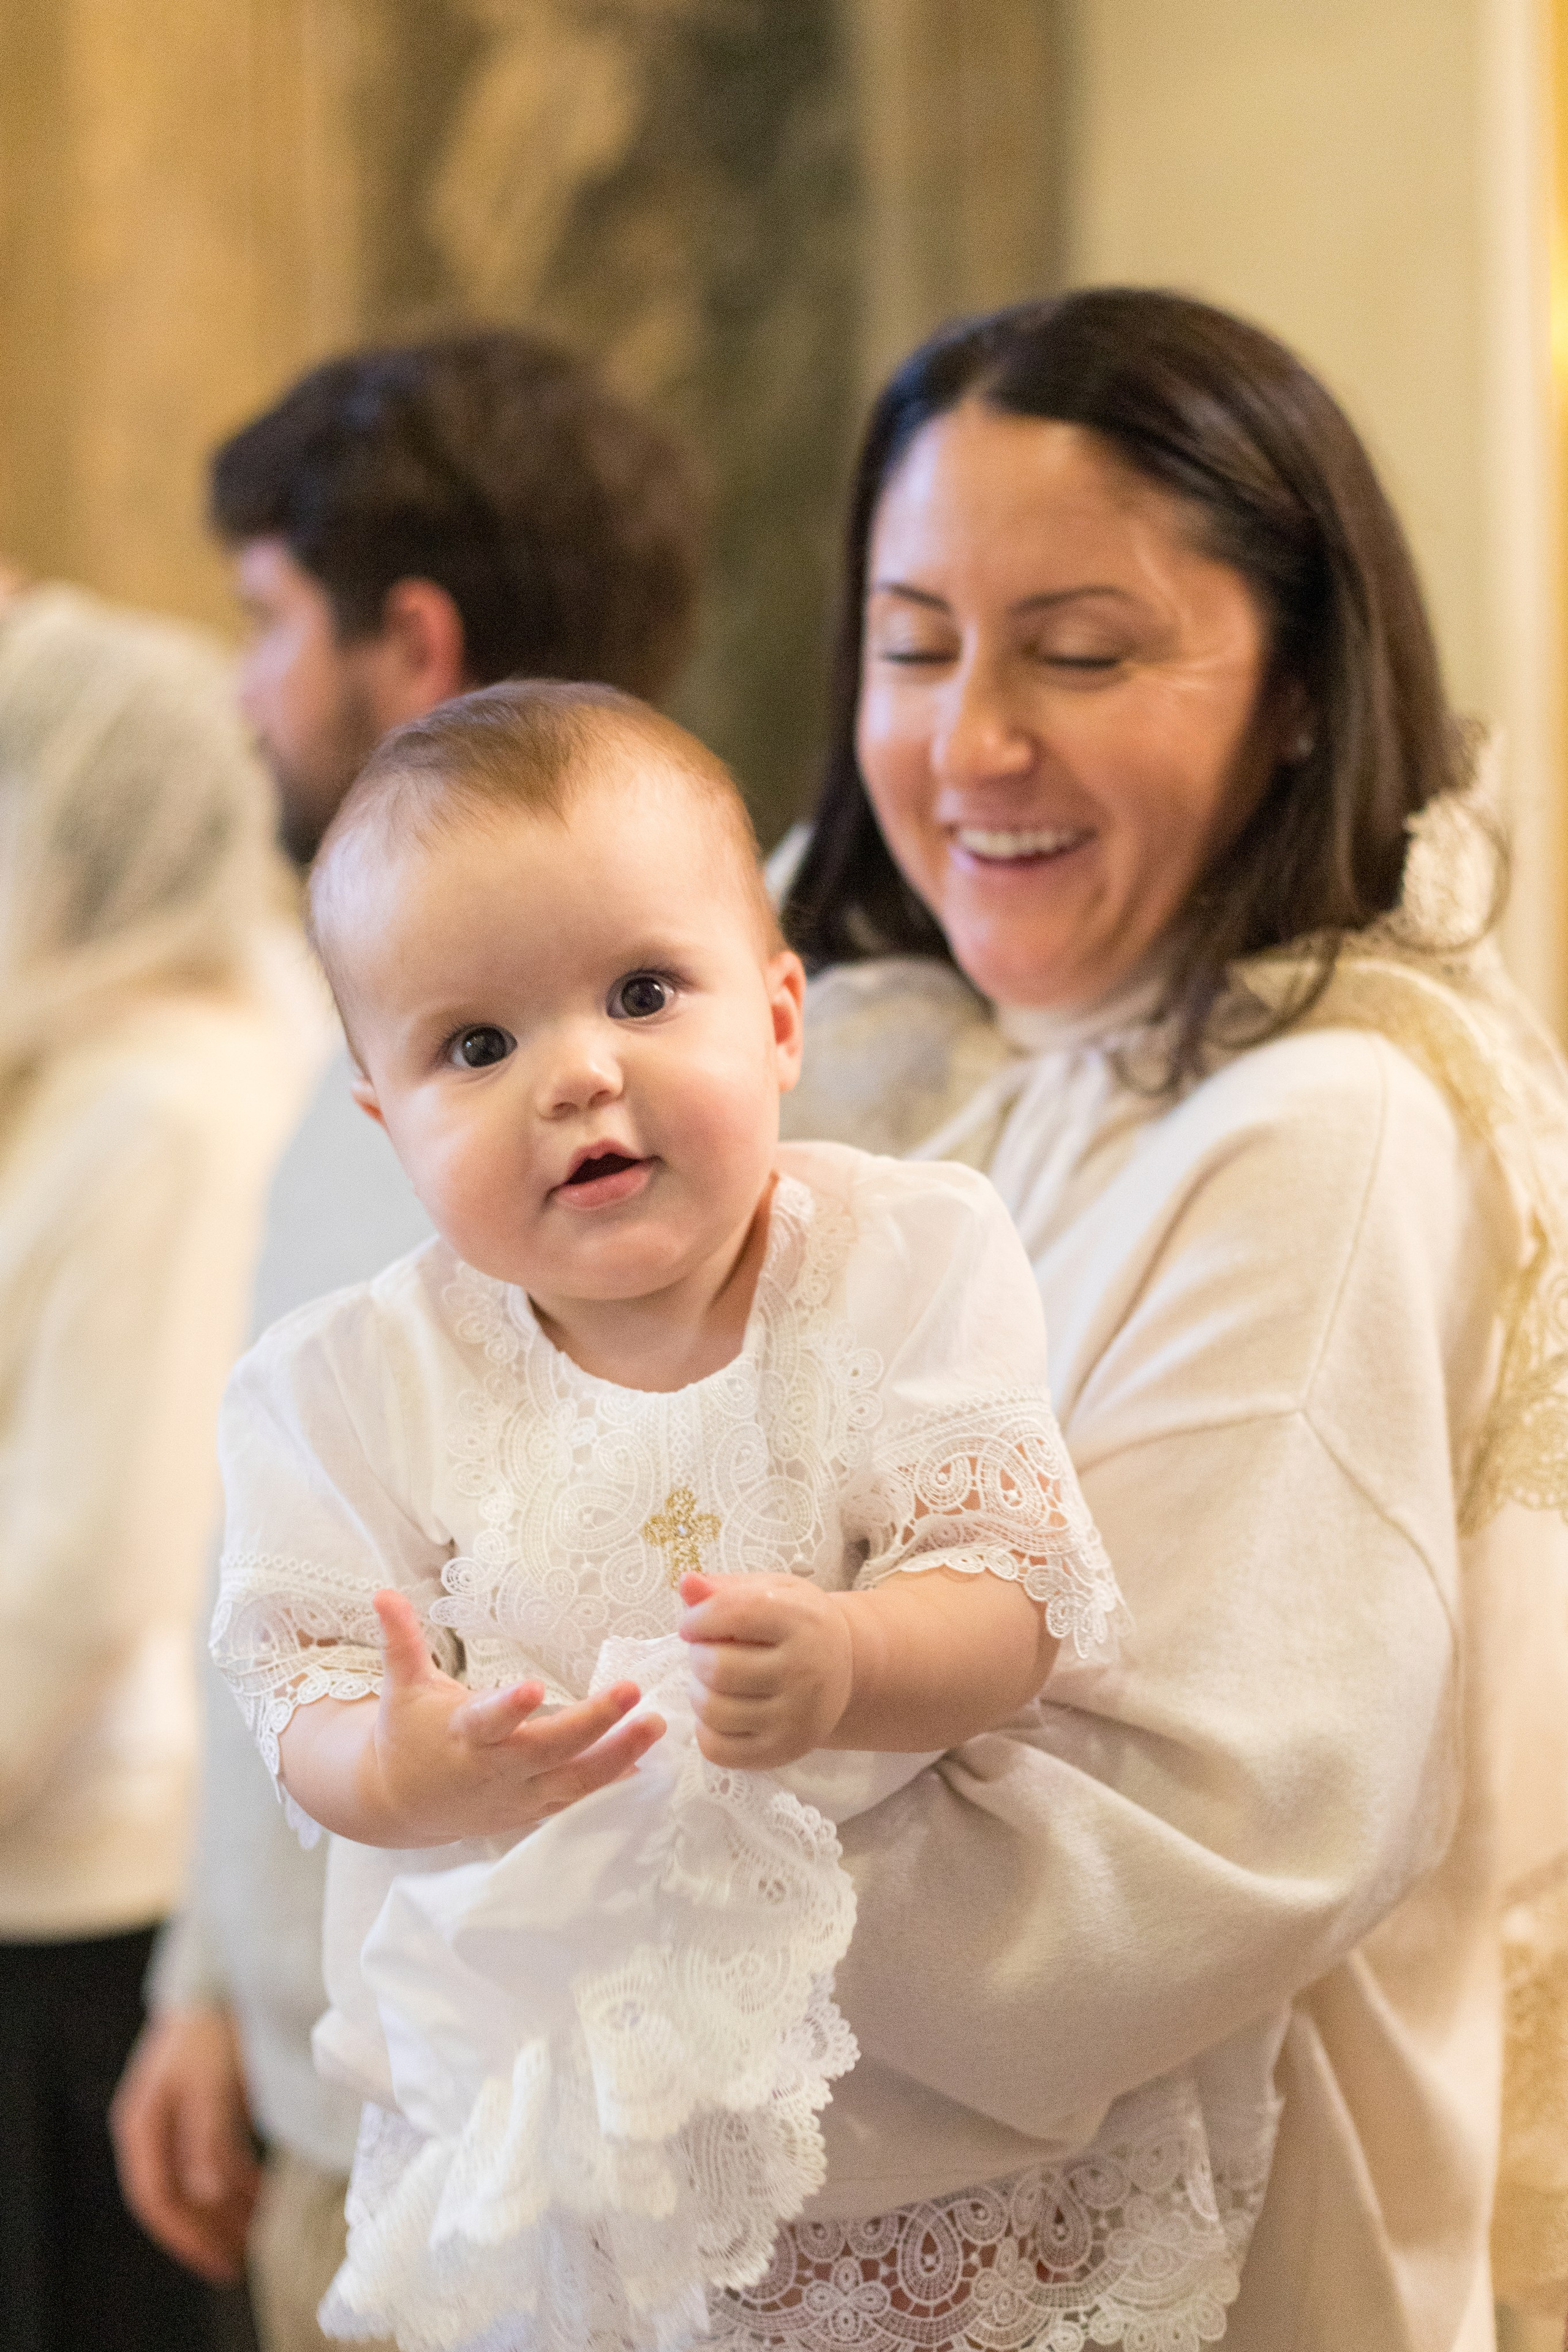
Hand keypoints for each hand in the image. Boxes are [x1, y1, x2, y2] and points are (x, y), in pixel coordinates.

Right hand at [109, 2005, 259, 2284]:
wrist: (222, 1974)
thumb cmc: (212, 2027)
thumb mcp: (209, 2084)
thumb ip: (206, 2138)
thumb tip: (206, 2194)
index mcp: (142, 2123)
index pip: (157, 2197)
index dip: (187, 2235)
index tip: (220, 2262)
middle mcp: (154, 2125)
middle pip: (178, 2194)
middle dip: (211, 2229)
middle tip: (247, 2259)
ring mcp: (177, 2115)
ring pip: (199, 2178)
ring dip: (228, 2207)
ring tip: (263, 2232)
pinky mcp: (204, 2104)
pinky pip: (216, 2155)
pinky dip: (239, 2178)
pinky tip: (265, 2193)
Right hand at [278, 1589, 665, 1845]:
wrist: (399, 1804)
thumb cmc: (406, 1734)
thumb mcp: (402, 1686)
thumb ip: (401, 1640)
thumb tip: (383, 1592)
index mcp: (460, 1734)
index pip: (487, 1721)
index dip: (508, 1708)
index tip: (533, 1686)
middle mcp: (492, 1769)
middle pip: (548, 1749)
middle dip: (592, 1722)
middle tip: (632, 1691)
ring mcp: (516, 1796)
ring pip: (573, 1782)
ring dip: (618, 1755)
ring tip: (656, 1725)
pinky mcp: (531, 1811)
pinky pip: (576, 1800)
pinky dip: (610, 1783)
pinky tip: (645, 1762)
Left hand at [678, 1571, 853, 1766]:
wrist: (845, 1672)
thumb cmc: (798, 1626)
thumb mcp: (773, 1592)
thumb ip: (726, 1588)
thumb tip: (687, 1583)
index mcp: (803, 1622)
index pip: (735, 1613)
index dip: (699, 1617)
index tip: (692, 1623)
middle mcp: (804, 1672)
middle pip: (718, 1667)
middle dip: (698, 1656)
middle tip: (708, 1651)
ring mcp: (794, 1718)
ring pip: (712, 1709)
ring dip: (698, 1691)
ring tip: (714, 1680)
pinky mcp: (781, 1752)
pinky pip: (716, 1748)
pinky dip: (704, 1729)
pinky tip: (721, 1710)